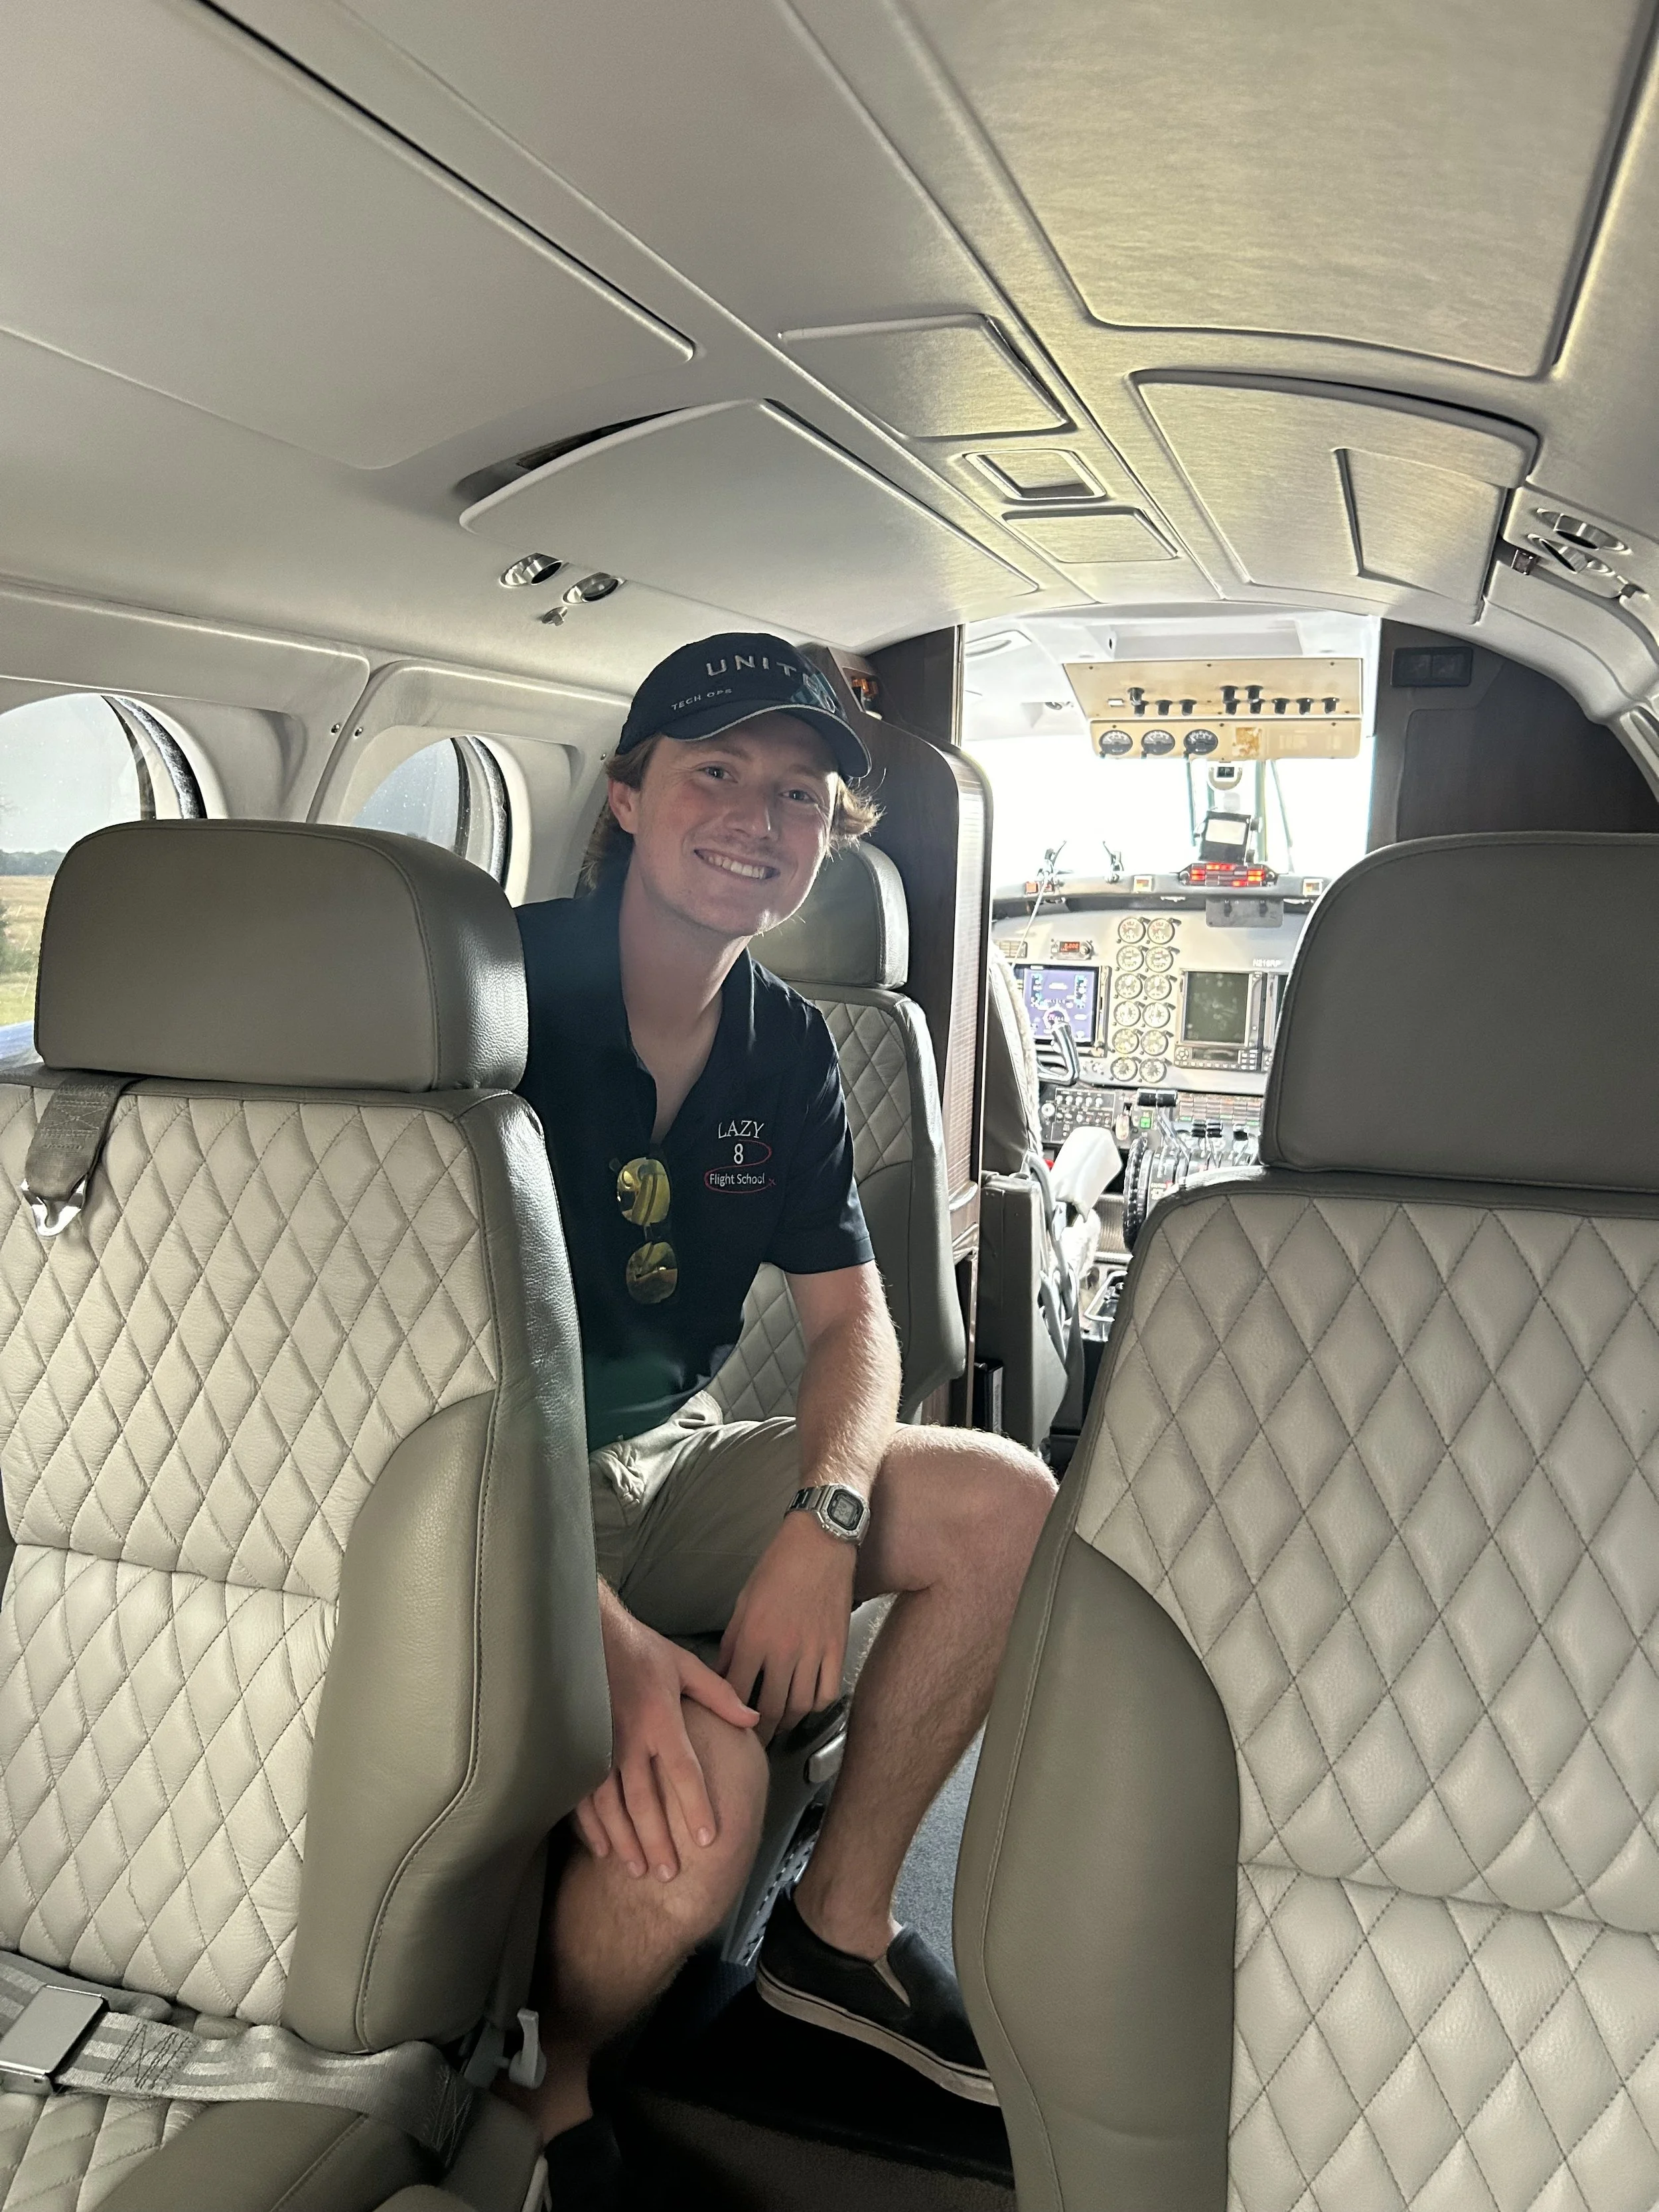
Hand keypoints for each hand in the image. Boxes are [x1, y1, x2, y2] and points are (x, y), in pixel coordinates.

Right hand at [575, 1595, 757, 1881]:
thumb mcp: (684, 1665)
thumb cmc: (640, 1650)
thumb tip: (752, 1720)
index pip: (683, 1771)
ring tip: (639, 1871)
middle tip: (670, 1875)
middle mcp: (628, 1737)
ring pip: (612, 1806)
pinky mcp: (577, 1751)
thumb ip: (719, 1696)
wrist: (587, 1634)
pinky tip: (604, 1850)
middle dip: (658, 1840)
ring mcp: (598, 1747)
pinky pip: (582, 1797)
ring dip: (626, 1841)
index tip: (708, 1839)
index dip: (696, 1806)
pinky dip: (592, 1827)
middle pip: (645, 1799)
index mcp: (660, 1718)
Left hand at [719, 1510, 857, 1744]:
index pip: (736, 1690)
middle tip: (754, 1741)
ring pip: (799, 1706)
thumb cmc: (778, 1566)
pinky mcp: (837, 1649)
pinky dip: (816, 1704)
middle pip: (769, 1709)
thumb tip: (723, 1671)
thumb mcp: (744, 1601)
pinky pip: (827, 1692)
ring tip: (778, 1725)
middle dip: (759, 1732)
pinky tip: (807, 1702)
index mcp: (754, 1638)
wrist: (820, 1543)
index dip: (730, 1713)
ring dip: (787, 1722)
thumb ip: (733, 1641)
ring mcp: (813, 1652)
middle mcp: (783, 1651)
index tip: (728, 1724)